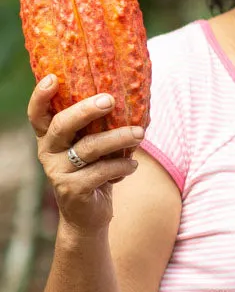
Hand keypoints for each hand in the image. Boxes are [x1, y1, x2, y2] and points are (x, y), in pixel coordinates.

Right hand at [27, 75, 145, 234]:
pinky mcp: (72, 189)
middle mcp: (48, 151)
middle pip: (61, 124)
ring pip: (89, 147)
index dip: (41, 96)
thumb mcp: (95, 144)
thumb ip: (103, 123)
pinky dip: (122, 166)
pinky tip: (132, 165)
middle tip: (110, 100)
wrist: (89, 214)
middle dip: (86, 110)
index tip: (52, 78)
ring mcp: (57, 171)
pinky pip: (101, 171)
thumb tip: (136, 96)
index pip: (38, 114)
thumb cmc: (96, 168)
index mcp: (51, 136)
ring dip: (119, 138)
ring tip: (140, 134)